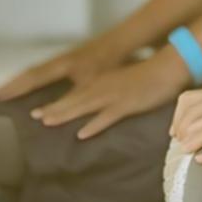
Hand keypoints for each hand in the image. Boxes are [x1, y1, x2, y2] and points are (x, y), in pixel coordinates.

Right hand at [0, 35, 127, 100]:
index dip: (14, 88)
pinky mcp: (68, 58)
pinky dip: (33, 76)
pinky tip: (31, 83)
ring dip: (21, 80)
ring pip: (36, 69)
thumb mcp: (90, 84)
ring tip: (6, 89)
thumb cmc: (108, 62)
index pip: (31, 78)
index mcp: (60, 65)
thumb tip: (47, 113)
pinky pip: (44, 68)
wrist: (120, 41)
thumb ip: (69, 99)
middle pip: (29, 72)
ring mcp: (62, 57)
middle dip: (11, 84)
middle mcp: (57, 60)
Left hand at [31, 55, 186, 139]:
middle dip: (53, 109)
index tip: (36, 112)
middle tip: (33, 117)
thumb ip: (109, 92)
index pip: (73, 94)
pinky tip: (81, 134)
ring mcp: (113, 96)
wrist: (167, 67)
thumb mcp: (124, 83)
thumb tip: (98, 105)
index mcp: (101, 82)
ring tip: (47, 122)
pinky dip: (93, 125)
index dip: (54, 103)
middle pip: (73, 100)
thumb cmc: (148, 76)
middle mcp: (102, 88)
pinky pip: (107, 117)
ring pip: (84, 106)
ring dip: (65, 114)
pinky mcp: (127, 105)